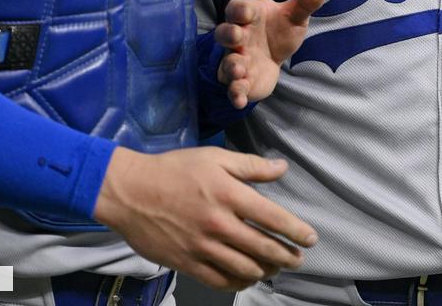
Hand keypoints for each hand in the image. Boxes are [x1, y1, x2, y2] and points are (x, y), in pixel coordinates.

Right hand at [93, 146, 316, 290]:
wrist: (132, 191)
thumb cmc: (175, 169)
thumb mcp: (215, 158)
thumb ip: (251, 166)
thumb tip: (281, 168)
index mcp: (228, 194)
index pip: (272, 217)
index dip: (295, 230)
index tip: (310, 239)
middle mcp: (219, 223)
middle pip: (262, 248)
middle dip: (286, 257)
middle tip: (298, 259)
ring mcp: (202, 247)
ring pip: (244, 269)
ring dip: (265, 271)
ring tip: (275, 268)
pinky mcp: (187, 263)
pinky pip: (219, 281)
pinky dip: (238, 283)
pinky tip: (246, 278)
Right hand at [215, 0, 328, 107]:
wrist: (275, 53)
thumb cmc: (279, 29)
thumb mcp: (295, 16)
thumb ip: (306, 2)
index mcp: (249, 16)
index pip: (237, 9)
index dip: (240, 10)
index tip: (247, 14)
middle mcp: (239, 38)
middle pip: (223, 33)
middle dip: (228, 35)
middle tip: (238, 37)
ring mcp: (237, 59)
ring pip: (227, 62)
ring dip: (231, 66)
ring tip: (239, 70)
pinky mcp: (242, 80)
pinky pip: (233, 87)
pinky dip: (235, 93)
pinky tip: (240, 100)